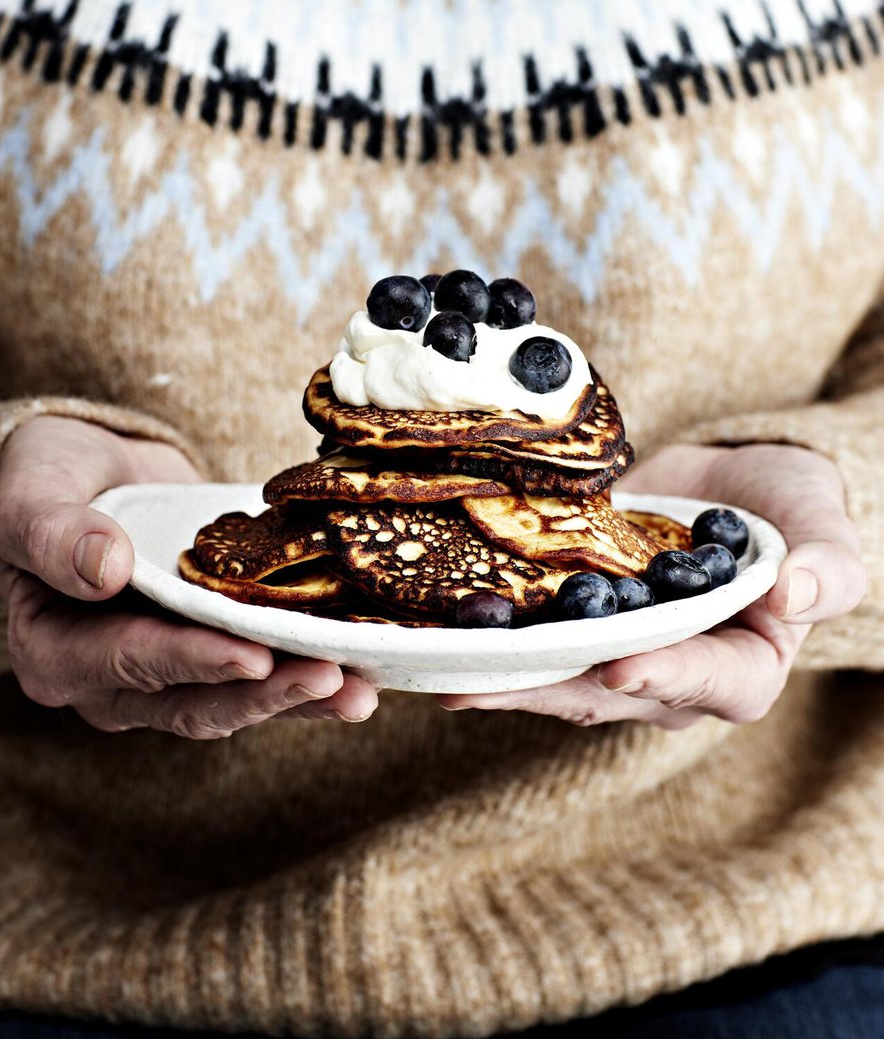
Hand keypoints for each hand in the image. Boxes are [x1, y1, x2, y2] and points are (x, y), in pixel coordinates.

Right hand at [0, 416, 377, 736]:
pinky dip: (308, 677)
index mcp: (58, 652)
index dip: (192, 662)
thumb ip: (51, 532)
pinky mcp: (214, 655)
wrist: (102, 468)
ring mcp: (171, 674)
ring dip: (299, 698)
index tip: (249, 656)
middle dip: (265, 692)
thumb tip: (103, 569)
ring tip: (358, 691)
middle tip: (328, 678)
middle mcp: (115, 682)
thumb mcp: (32, 490)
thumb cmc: (55, 478)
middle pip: (195, 702)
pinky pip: (263, 676)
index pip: (131, 663)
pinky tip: (361, 675)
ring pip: (238, 701)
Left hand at [435, 444, 865, 727]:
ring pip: (560, 675)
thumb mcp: (822, 530)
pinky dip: (498, 636)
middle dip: (545, 689)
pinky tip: (450, 630)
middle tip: (481, 684)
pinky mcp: (579, 624)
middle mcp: (670, 675)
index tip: (619, 668)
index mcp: (742, 668)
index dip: (666, 677)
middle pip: (608, 693)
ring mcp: (617, 652)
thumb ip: (827, 567)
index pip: (710, 683)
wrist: (732, 483)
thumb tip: (796, 595)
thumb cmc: (789, 511)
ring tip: (446, 668)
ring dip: (504, 674)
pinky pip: (539, 636)